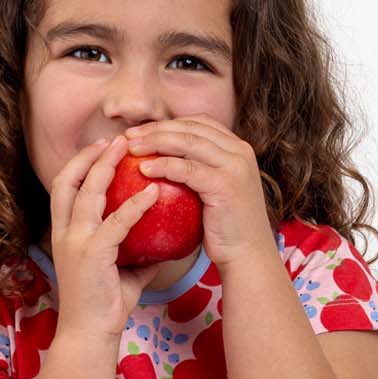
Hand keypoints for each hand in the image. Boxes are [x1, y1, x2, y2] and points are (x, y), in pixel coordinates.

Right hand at [46, 134, 158, 345]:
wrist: (89, 336)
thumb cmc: (104, 308)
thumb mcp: (121, 274)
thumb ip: (137, 255)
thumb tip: (163, 244)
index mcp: (65, 235)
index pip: (65, 189)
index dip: (81, 164)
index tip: (102, 149)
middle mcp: (64, 234)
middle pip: (68, 180)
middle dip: (89, 155)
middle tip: (115, 140)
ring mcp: (75, 243)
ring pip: (87, 192)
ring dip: (107, 167)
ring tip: (128, 149)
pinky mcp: (92, 254)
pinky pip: (116, 221)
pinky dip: (135, 204)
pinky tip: (153, 192)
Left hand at [124, 117, 272, 267]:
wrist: (248, 256)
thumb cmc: (226, 231)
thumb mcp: (215, 193)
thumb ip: (199, 172)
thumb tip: (165, 163)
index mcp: (237, 148)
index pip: (198, 123)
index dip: (167, 123)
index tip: (141, 132)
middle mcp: (239, 151)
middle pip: (191, 127)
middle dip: (157, 129)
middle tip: (129, 136)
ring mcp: (234, 166)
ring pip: (188, 142)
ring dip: (156, 142)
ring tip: (131, 148)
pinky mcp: (225, 184)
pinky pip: (187, 169)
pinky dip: (164, 166)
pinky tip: (144, 169)